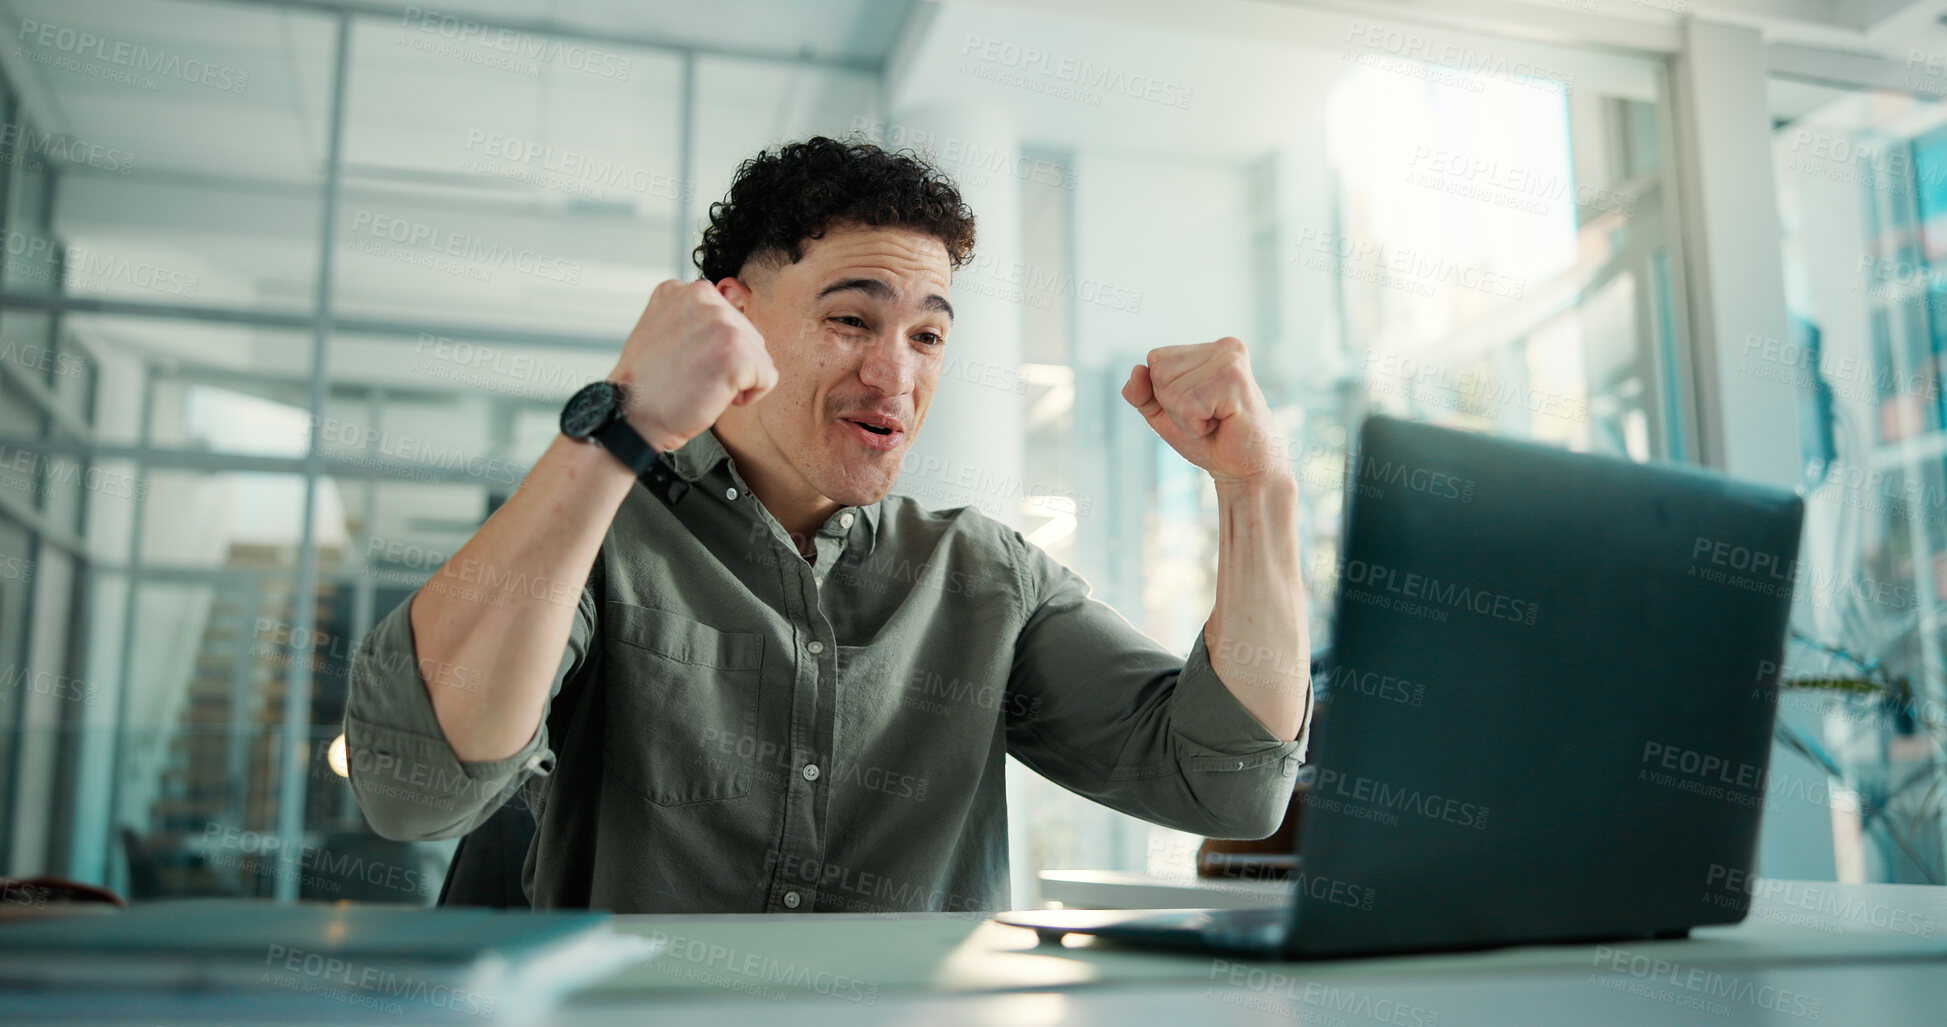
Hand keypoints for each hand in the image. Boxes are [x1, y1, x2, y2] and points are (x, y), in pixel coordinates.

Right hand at [607, 279, 777, 452]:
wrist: (629, 415)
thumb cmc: (647, 385)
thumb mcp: (663, 332)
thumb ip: (693, 318)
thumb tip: (733, 308)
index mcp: (681, 289)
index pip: (726, 318)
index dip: (712, 350)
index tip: (684, 363)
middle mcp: (701, 296)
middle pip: (748, 334)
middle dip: (729, 362)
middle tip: (692, 378)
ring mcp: (721, 321)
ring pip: (759, 355)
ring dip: (738, 379)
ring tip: (700, 386)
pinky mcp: (737, 351)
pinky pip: (768, 378)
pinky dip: (750, 396)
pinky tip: (715, 397)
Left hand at [1120, 337, 1291, 485]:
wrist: (1243, 471)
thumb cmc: (1209, 441)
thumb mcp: (1164, 413)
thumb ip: (1142, 393)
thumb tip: (1136, 370)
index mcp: (1210, 349)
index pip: (1155, 360)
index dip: (1165, 394)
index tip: (1198, 408)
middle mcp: (1224, 347)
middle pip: (1159, 373)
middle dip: (1174, 406)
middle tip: (1208, 418)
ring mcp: (1231, 360)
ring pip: (1170, 391)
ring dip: (1186, 418)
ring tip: (1215, 421)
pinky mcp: (1234, 380)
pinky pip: (1186, 405)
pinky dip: (1195, 425)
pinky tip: (1221, 424)